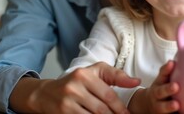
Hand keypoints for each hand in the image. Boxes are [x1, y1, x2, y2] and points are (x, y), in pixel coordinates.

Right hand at [10, 62, 140, 113]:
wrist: (46, 93)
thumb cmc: (77, 81)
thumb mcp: (96, 72)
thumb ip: (116, 76)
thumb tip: (137, 81)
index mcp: (85, 74)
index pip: (108, 94)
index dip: (120, 107)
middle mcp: (74, 87)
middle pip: (101, 108)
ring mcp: (66, 101)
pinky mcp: (62, 113)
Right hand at [129, 60, 179, 113]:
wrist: (147, 105)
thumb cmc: (159, 90)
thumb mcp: (161, 80)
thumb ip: (166, 71)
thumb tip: (173, 61)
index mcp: (158, 84)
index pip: (162, 75)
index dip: (166, 69)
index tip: (172, 63)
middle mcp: (156, 96)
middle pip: (160, 92)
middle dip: (167, 89)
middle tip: (176, 86)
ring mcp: (158, 107)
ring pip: (162, 107)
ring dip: (169, 106)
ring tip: (176, 105)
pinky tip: (180, 113)